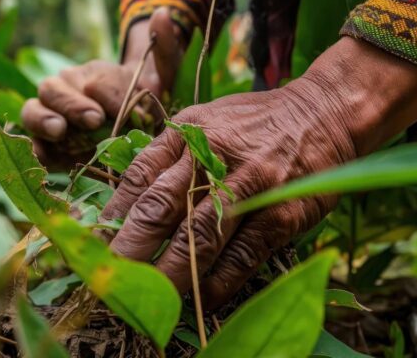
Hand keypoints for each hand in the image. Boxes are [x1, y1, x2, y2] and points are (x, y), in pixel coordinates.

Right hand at [22, 8, 184, 165]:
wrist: (135, 130)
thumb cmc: (146, 102)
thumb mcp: (164, 78)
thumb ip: (165, 49)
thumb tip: (163, 12)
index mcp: (91, 74)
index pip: (95, 81)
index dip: (109, 94)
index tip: (124, 108)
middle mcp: (65, 91)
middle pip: (54, 89)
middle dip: (73, 104)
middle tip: (94, 119)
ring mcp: (50, 117)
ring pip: (32, 111)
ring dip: (43, 120)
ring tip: (60, 131)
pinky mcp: (47, 146)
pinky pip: (33, 146)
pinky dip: (36, 150)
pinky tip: (46, 156)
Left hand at [101, 37, 416, 307]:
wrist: (324, 114)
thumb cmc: (255, 124)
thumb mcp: (206, 121)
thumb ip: (168, 156)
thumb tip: (123, 207)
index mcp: (189, 132)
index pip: (138, 178)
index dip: (111, 218)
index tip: (92, 248)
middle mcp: (214, 155)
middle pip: (161, 209)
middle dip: (129, 252)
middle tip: (108, 284)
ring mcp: (250, 185)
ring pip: (199, 238)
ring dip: (168, 276)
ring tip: (147, 303)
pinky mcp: (281, 213)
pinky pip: (242, 258)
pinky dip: (217, 285)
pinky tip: (200, 302)